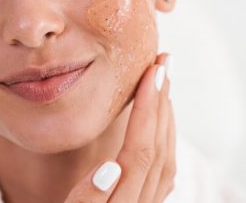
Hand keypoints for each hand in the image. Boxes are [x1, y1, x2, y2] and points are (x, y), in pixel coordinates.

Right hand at [64, 53, 175, 202]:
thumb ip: (87, 200)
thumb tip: (110, 169)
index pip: (139, 151)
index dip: (147, 109)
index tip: (152, 72)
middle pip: (156, 150)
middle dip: (161, 103)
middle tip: (163, 64)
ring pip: (164, 159)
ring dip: (166, 116)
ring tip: (163, 83)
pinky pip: (162, 171)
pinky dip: (164, 138)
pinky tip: (160, 120)